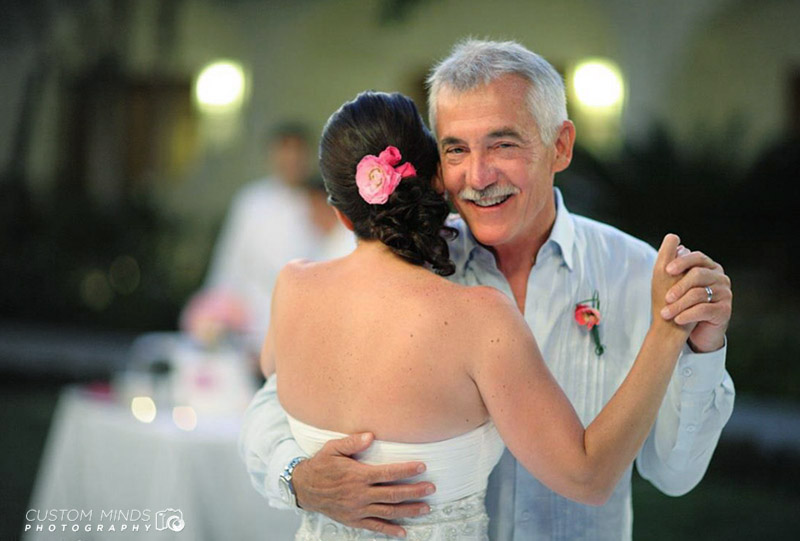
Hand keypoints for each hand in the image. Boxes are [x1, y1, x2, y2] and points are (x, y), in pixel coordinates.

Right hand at [293, 432, 434, 538]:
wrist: (304, 488)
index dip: (406, 470)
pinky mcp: (354, 520)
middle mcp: (360, 494)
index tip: (422, 467)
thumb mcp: (333, 449)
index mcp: (358, 475)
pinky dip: (389, 530)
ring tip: (425, 508)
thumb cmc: (321, 465)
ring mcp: (358, 509)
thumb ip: (352, 442)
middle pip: (393, 494)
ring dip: (408, 510)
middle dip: (414, 491)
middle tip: (432, 489)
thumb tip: (370, 436)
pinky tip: (403, 532)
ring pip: (388, 512)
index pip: (387, 473)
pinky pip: (374, 527)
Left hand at [659, 246, 731, 352]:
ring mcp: (725, 294)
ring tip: (665, 314)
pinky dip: (688, 315)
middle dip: (679, 286)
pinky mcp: (725, 311)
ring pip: (699, 294)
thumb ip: (672, 260)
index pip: (697, 257)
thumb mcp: (673, 282)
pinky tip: (678, 319)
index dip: (682, 261)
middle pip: (699, 275)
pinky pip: (704, 310)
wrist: (693, 330)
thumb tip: (672, 238)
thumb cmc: (681, 302)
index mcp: (709, 267)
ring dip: (679, 305)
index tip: (667, 270)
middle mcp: (720, 278)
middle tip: (666, 298)